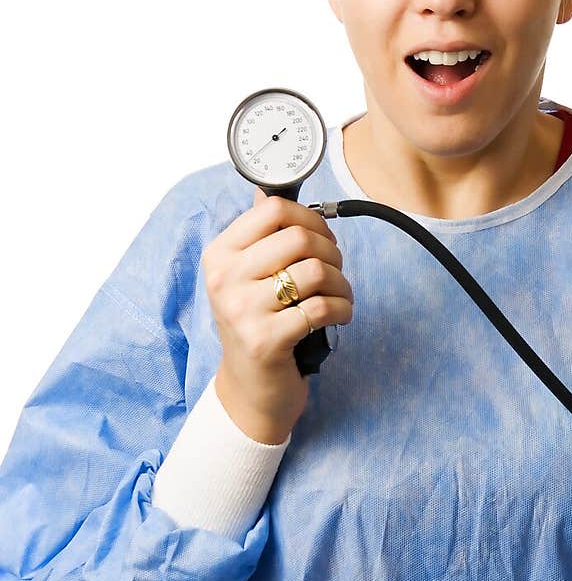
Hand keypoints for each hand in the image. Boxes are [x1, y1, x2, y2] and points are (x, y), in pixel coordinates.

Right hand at [203, 188, 354, 443]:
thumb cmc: (257, 326)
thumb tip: (266, 190)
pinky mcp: (265, 340)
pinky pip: (322, 308)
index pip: (272, 209)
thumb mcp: (247, 278)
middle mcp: (224, 279)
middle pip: (298, 238)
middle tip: (335, 271)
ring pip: (314, 271)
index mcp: (219, 255)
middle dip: (332, 252)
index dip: (310, 217)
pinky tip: (340, 316)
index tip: (323, 237)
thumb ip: (259, 237)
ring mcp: (242, 310)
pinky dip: (343, 309)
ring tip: (340, 296)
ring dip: (341, 283)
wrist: (250, 390)